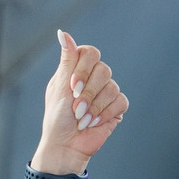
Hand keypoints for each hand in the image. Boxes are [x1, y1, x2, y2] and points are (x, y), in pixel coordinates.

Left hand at [30, 32, 128, 175]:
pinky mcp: (115, 107)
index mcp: (77, 69)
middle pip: (103, 70)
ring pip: (112, 87)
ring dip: (94, 107)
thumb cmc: (57, 118)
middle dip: (88, 93)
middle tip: (76, 109)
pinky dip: (105, 113)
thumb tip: (62, 32)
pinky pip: (120, 101)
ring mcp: (106, 92)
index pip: (91, 53)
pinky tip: (94, 122)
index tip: (72, 87)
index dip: (84, 69)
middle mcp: (93, 78)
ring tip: (82, 119)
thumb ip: (66, 60)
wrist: (65, 146)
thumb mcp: (59, 87)